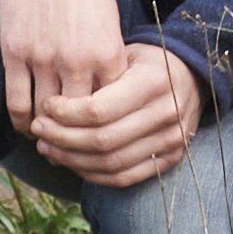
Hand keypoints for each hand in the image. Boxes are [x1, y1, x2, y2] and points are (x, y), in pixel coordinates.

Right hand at [0, 0, 201, 184]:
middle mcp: (77, 60)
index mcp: (108, 53)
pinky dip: (21, 120)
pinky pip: (16, 101)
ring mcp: (43, 57)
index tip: (99, 138)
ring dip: (47, 132)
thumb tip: (107, 100)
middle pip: (77, 120)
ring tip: (48, 137)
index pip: (109, 109)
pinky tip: (25, 123)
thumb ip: (108, 62)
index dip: (104, 128)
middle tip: (71, 148)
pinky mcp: (14, 52)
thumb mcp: (110, 25)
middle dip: (75, 138)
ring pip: (44, 116)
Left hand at [37, 39, 204, 189]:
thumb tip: (52, 109)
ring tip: (48, 147)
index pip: (100, 110)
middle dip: (62, 138)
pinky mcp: (171, 160)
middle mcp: (168, 113)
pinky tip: (72, 161)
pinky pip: (123, 177)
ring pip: (110, 163)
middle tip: (38, 130)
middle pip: (102, 141)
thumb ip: (96, 78)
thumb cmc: (148, 63)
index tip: (46, 108)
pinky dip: (92, 174)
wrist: (194, 78)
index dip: (66, 114)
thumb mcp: (125, 56)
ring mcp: (172, 141)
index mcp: (155, 82)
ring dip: (72, 160)